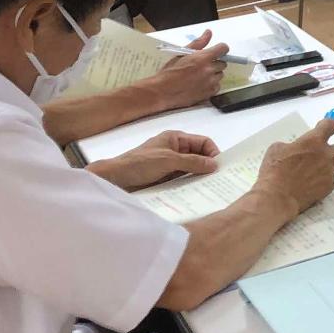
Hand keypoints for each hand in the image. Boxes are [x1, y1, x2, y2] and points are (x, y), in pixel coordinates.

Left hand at [96, 130, 219, 190]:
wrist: (114, 180)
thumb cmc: (139, 164)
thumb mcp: (168, 160)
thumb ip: (192, 161)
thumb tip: (214, 164)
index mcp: (175, 138)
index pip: (203, 142)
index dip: (212, 152)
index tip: (219, 167)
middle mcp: (175, 150)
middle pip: (199, 156)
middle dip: (208, 166)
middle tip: (218, 180)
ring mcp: (170, 165)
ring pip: (192, 169)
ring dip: (199, 177)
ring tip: (209, 188)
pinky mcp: (165, 178)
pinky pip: (183, 180)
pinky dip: (189, 185)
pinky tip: (195, 193)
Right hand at [148, 33, 230, 108]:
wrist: (162, 91)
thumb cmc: (169, 72)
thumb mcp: (181, 54)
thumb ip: (198, 43)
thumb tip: (208, 33)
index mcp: (202, 58)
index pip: (223, 49)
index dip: (220, 49)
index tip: (216, 51)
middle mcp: (209, 70)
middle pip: (222, 63)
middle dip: (214, 63)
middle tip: (201, 65)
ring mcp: (210, 82)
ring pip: (220, 75)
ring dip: (213, 74)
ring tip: (198, 76)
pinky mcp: (209, 93)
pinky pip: (217, 86)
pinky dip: (211, 85)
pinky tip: (199, 84)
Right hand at [257, 118, 333, 214]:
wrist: (277, 197)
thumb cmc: (274, 172)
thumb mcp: (277, 149)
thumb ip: (292, 145)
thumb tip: (296, 147)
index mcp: (313, 141)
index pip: (330, 125)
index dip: (328, 125)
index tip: (325, 127)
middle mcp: (325, 155)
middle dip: (333, 149)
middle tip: (321, 153)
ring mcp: (329, 172)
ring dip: (325, 166)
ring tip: (309, 172)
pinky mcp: (328, 187)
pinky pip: (329, 180)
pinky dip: (321, 180)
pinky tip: (309, 184)